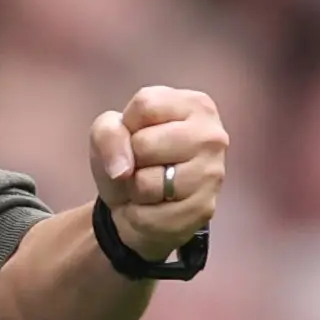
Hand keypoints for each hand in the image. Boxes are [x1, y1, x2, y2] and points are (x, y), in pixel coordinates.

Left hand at [88, 86, 225, 262]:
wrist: (138, 206)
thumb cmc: (129, 158)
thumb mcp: (107, 132)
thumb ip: (107, 133)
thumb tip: (122, 169)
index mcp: (195, 105)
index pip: (145, 104)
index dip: (128, 125)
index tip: (137, 135)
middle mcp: (212, 136)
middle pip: (144, 144)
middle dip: (131, 159)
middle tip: (144, 165)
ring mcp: (212, 174)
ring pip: (146, 182)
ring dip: (135, 189)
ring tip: (149, 186)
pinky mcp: (203, 210)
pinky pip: (149, 214)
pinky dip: (140, 214)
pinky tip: (155, 206)